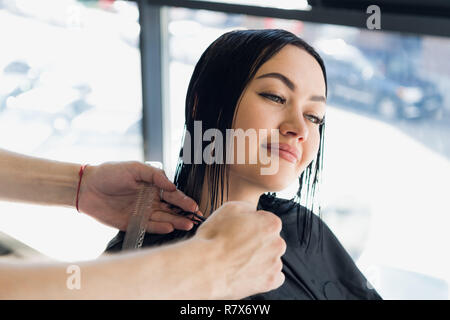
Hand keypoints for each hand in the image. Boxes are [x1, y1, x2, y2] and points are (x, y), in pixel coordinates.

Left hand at [77, 161, 200, 232]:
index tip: (194, 206)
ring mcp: (142, 213)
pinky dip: (159, 227)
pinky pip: (149, 227)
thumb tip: (172, 186)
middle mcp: (150, 200)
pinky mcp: (132, 223)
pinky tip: (170, 227)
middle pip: (171, 208)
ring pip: (163, 218)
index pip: (172, 194)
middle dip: (184, 213)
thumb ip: (155, 176)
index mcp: (153, 186)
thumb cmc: (111, 173)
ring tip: (187, 224)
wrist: (87, 187)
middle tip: (196, 218)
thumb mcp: (135, 168)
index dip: (184, 200)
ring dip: (176, 221)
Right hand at [194, 201, 285, 298]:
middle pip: (271, 240)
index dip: (252, 224)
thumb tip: (253, 212)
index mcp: (271, 224)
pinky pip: (274, 276)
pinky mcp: (269, 282)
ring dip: (260, 258)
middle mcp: (278, 244)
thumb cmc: (214, 238)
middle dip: (258, 241)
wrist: (205, 267)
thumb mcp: (230, 208)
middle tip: (238, 245)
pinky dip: (263, 274)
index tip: (241, 230)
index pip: (267, 220)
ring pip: (271, 258)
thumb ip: (249, 207)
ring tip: (239, 260)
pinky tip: (248, 271)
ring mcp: (274, 264)